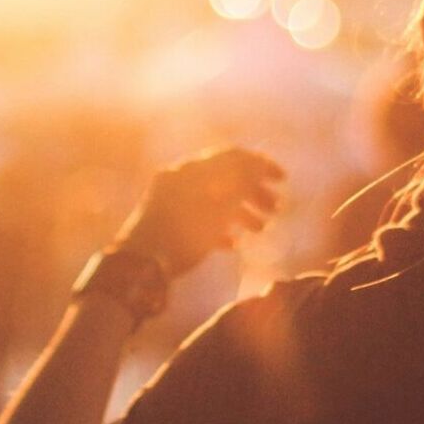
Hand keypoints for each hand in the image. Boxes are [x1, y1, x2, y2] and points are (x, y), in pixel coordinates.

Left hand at [111, 147, 283, 277]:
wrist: (140, 267)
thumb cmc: (183, 234)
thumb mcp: (219, 207)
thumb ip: (239, 183)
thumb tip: (257, 165)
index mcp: (189, 169)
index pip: (232, 156)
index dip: (261, 165)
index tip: (283, 180)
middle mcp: (180, 181)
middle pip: (225, 178)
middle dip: (254, 193)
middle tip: (277, 210)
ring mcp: (173, 203)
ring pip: (214, 201)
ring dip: (242, 212)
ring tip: (261, 230)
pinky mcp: (169, 226)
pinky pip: (200, 220)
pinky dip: (220, 228)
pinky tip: (233, 244)